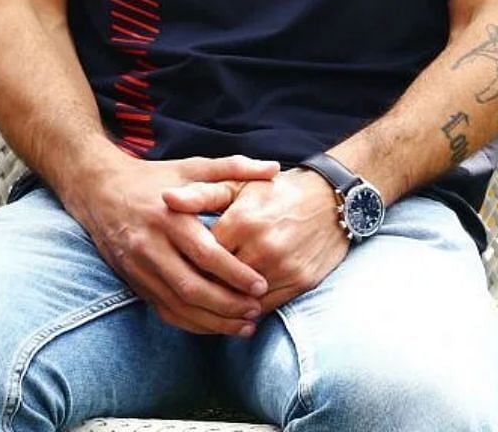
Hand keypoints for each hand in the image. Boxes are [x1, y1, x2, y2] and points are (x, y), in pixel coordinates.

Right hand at [64, 154, 279, 335]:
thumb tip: (275, 169)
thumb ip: (234, 167)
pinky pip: (163, 310)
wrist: (99, 190)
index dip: (235, 274)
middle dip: (226, 304)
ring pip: (177, 305)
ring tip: (244, 326)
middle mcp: (151, 246)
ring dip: (212, 321)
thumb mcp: (192, 167)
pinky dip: (190, 323)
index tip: (261, 285)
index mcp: (170, 217)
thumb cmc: (154, 178)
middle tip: (256, 311)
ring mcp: (139, 268)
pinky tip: (215, 327)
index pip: (206, 254)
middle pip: (191, 286)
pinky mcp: (133, 282)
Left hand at [165, 168, 350, 313]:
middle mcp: (263, 246)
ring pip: (242, 300)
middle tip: (191, 295)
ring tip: (212, 306)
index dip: (189, 267)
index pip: (202, 259)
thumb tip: (166, 200)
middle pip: (220, 283)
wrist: (332, 198)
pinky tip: (240, 308)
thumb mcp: (240, 186)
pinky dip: (251, 310)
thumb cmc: (279, 192)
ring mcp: (284, 267)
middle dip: (204, 291)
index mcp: (242, 221)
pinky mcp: (302, 280)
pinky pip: (267, 307)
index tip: (180, 271)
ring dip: (226, 307)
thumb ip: (201, 194)